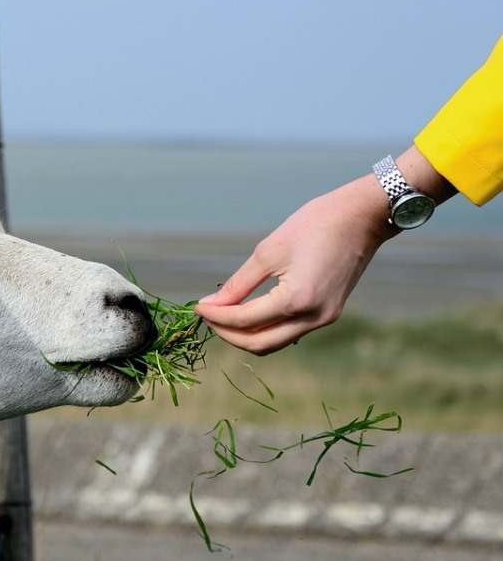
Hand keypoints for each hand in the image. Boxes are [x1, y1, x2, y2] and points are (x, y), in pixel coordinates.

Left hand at [194, 147, 453, 355]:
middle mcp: (314, 318)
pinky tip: (249, 313)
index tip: (197, 307)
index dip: (216, 317)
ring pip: (274, 343)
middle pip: (259, 344)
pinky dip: (265, 328)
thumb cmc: (315, 225)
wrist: (363, 216)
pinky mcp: (328, 314)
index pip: (244, 321)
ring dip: (246, 335)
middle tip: (208, 316)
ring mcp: (324, 319)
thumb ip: (238, 284)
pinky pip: (289, 332)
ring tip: (224, 315)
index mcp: (297, 300)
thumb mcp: (268, 252)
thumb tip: (212, 305)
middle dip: (227, 334)